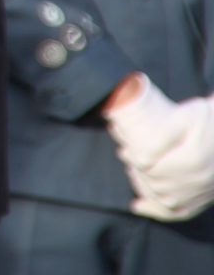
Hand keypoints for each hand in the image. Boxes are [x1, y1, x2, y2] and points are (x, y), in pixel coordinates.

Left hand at [104, 76, 213, 220]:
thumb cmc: (206, 120)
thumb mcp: (184, 117)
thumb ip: (161, 136)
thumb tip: (140, 159)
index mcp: (191, 160)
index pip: (149, 167)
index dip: (132, 158)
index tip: (124, 150)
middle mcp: (198, 180)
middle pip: (155, 184)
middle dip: (136, 172)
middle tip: (126, 158)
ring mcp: (204, 191)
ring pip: (165, 201)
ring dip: (145, 190)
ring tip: (134, 174)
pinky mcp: (207, 197)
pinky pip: (181, 212)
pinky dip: (159, 211)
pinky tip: (139, 206)